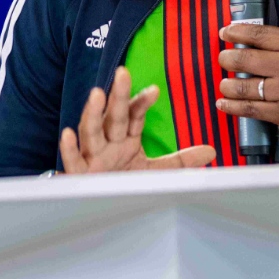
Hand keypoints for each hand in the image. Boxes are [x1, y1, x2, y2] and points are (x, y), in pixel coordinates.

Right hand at [60, 67, 214, 173]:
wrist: (98, 206)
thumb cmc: (122, 181)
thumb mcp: (153, 171)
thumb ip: (180, 161)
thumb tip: (211, 151)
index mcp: (124, 138)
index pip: (134, 116)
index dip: (142, 103)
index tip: (154, 90)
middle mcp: (107, 143)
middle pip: (114, 117)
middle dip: (118, 96)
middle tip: (122, 72)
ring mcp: (91, 157)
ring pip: (90, 132)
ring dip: (92, 113)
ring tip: (96, 94)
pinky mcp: (78, 175)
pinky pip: (72, 160)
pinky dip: (69, 148)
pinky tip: (67, 133)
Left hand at [216, 24, 278, 144]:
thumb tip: (252, 39)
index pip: (260, 35)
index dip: (236, 32)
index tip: (225, 33)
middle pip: (246, 59)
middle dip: (227, 59)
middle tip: (223, 60)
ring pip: (244, 87)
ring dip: (227, 85)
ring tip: (224, 84)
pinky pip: (251, 110)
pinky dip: (233, 107)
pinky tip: (224, 103)